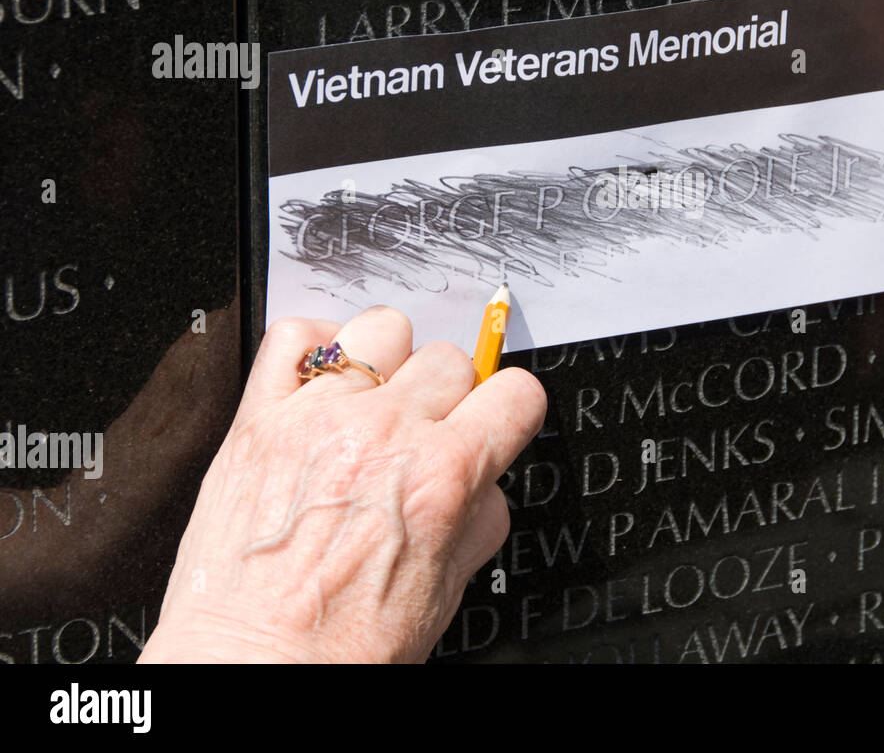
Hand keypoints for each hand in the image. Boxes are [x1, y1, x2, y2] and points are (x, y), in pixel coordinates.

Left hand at [137, 305, 546, 662]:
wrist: (253, 667)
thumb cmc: (339, 650)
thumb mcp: (443, 594)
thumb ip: (478, 521)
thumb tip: (484, 480)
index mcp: (442, 479)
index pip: (517, 392)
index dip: (513, 410)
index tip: (497, 421)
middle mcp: (384, 436)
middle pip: (453, 358)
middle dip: (452, 395)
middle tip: (429, 433)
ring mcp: (318, 420)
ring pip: (384, 328)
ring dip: (391, 360)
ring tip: (375, 401)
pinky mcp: (259, 420)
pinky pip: (294, 336)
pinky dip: (314, 345)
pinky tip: (322, 383)